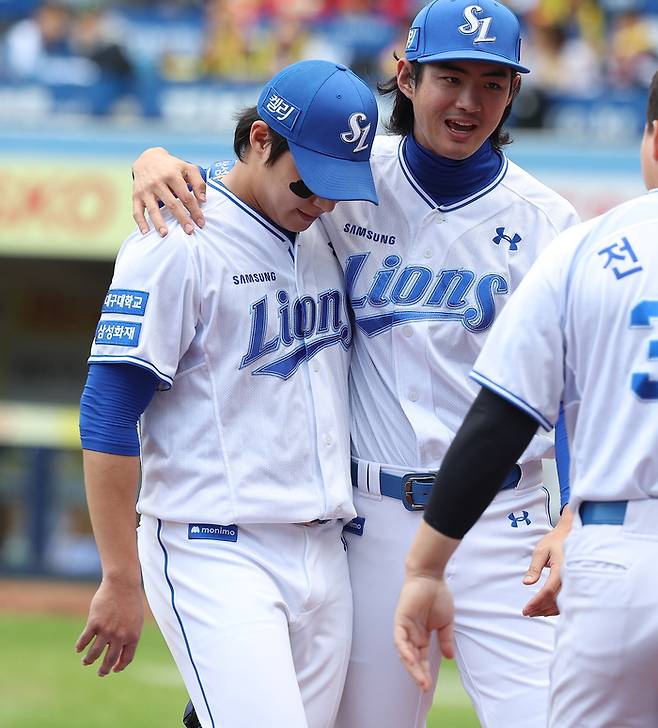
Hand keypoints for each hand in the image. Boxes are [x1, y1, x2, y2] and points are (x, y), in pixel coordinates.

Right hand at [75, 577, 143, 675]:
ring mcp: (106, 630)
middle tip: (100, 673)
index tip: (114, 669)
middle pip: (109, 660)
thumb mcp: (136, 619)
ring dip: (88, 660)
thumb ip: (130, 634)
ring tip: (85, 662)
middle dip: (104, 669)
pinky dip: (80, 646)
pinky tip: (78, 648)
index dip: (120, 666)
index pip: (126, 658)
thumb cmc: (131, 600)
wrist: (122, 584)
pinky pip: (84, 640)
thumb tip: (121, 650)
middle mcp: (120, 636)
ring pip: (94, 653)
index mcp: (133, 635)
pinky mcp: (94, 623)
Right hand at [132, 147, 206, 236]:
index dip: (195, 210)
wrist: (148, 159)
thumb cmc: (172, 167)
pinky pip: (137, 211)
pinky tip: (145, 233)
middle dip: (181, 219)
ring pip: (153, 209)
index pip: (186, 196)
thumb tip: (203, 200)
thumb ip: (198, 182)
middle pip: (171, 204)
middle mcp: (157, 182)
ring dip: (159, 222)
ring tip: (165, 235)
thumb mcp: (187, 168)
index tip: (201, 223)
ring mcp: (146, 190)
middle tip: (190, 231)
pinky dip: (140, 222)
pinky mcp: (136, 195)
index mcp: (172, 175)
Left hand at [394, 575, 453, 691]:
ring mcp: (405, 627)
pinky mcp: (400, 619)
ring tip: (421, 680)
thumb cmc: (438, 596)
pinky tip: (411, 660)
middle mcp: (411, 634)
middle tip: (425, 688)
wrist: (431, 577)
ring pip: (404, 652)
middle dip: (418, 674)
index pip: (421, 658)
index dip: (424, 672)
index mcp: (421, 636)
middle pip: (412, 659)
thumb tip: (449, 658)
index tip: (429, 686)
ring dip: (412, 666)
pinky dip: (404, 649)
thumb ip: (446, 639)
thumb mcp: (445, 622)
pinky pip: (400, 638)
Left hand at [522, 507, 571, 616]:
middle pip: (555, 600)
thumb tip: (527, 583)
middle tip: (527, 612)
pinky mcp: (576, 584)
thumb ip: (534, 568)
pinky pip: (568, 600)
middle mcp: (571, 577)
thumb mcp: (541, 550)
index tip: (527, 609)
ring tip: (534, 612)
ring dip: (548, 610)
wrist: (572, 534)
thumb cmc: (556, 540)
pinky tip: (547, 609)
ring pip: (562, 603)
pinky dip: (556, 607)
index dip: (537, 602)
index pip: (548, 591)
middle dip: (540, 609)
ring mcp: (575, 581)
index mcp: (562, 568)